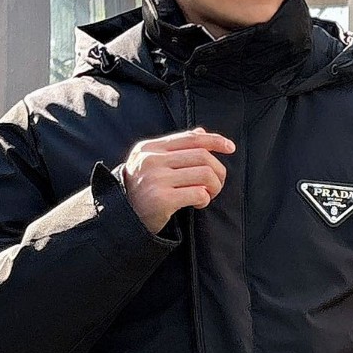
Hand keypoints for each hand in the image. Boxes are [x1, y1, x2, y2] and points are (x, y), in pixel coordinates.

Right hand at [121, 127, 235, 234]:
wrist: (122, 219)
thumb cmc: (141, 191)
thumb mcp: (151, 164)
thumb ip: (175, 148)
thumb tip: (201, 132)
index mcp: (150, 148)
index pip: (190, 138)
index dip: (214, 140)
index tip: (230, 147)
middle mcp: (151, 160)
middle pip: (202, 156)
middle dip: (218, 170)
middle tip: (217, 184)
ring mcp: (156, 179)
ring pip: (204, 174)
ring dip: (214, 186)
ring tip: (208, 194)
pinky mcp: (162, 200)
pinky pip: (198, 193)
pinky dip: (205, 199)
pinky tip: (198, 203)